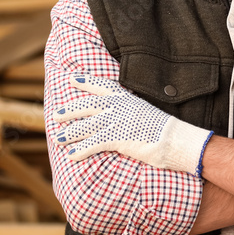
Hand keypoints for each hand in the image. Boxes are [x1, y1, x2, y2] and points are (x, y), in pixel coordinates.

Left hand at [52, 74, 211, 175]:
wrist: (177, 140)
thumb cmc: (167, 130)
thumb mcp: (148, 114)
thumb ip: (133, 114)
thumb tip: (126, 120)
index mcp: (128, 99)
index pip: (103, 86)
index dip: (86, 81)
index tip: (72, 78)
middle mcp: (120, 107)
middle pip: (88, 106)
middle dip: (71, 110)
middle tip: (56, 114)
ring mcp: (118, 122)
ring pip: (86, 126)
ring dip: (70, 132)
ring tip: (58, 138)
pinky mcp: (117, 138)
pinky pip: (93, 144)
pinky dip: (81, 150)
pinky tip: (71, 155)